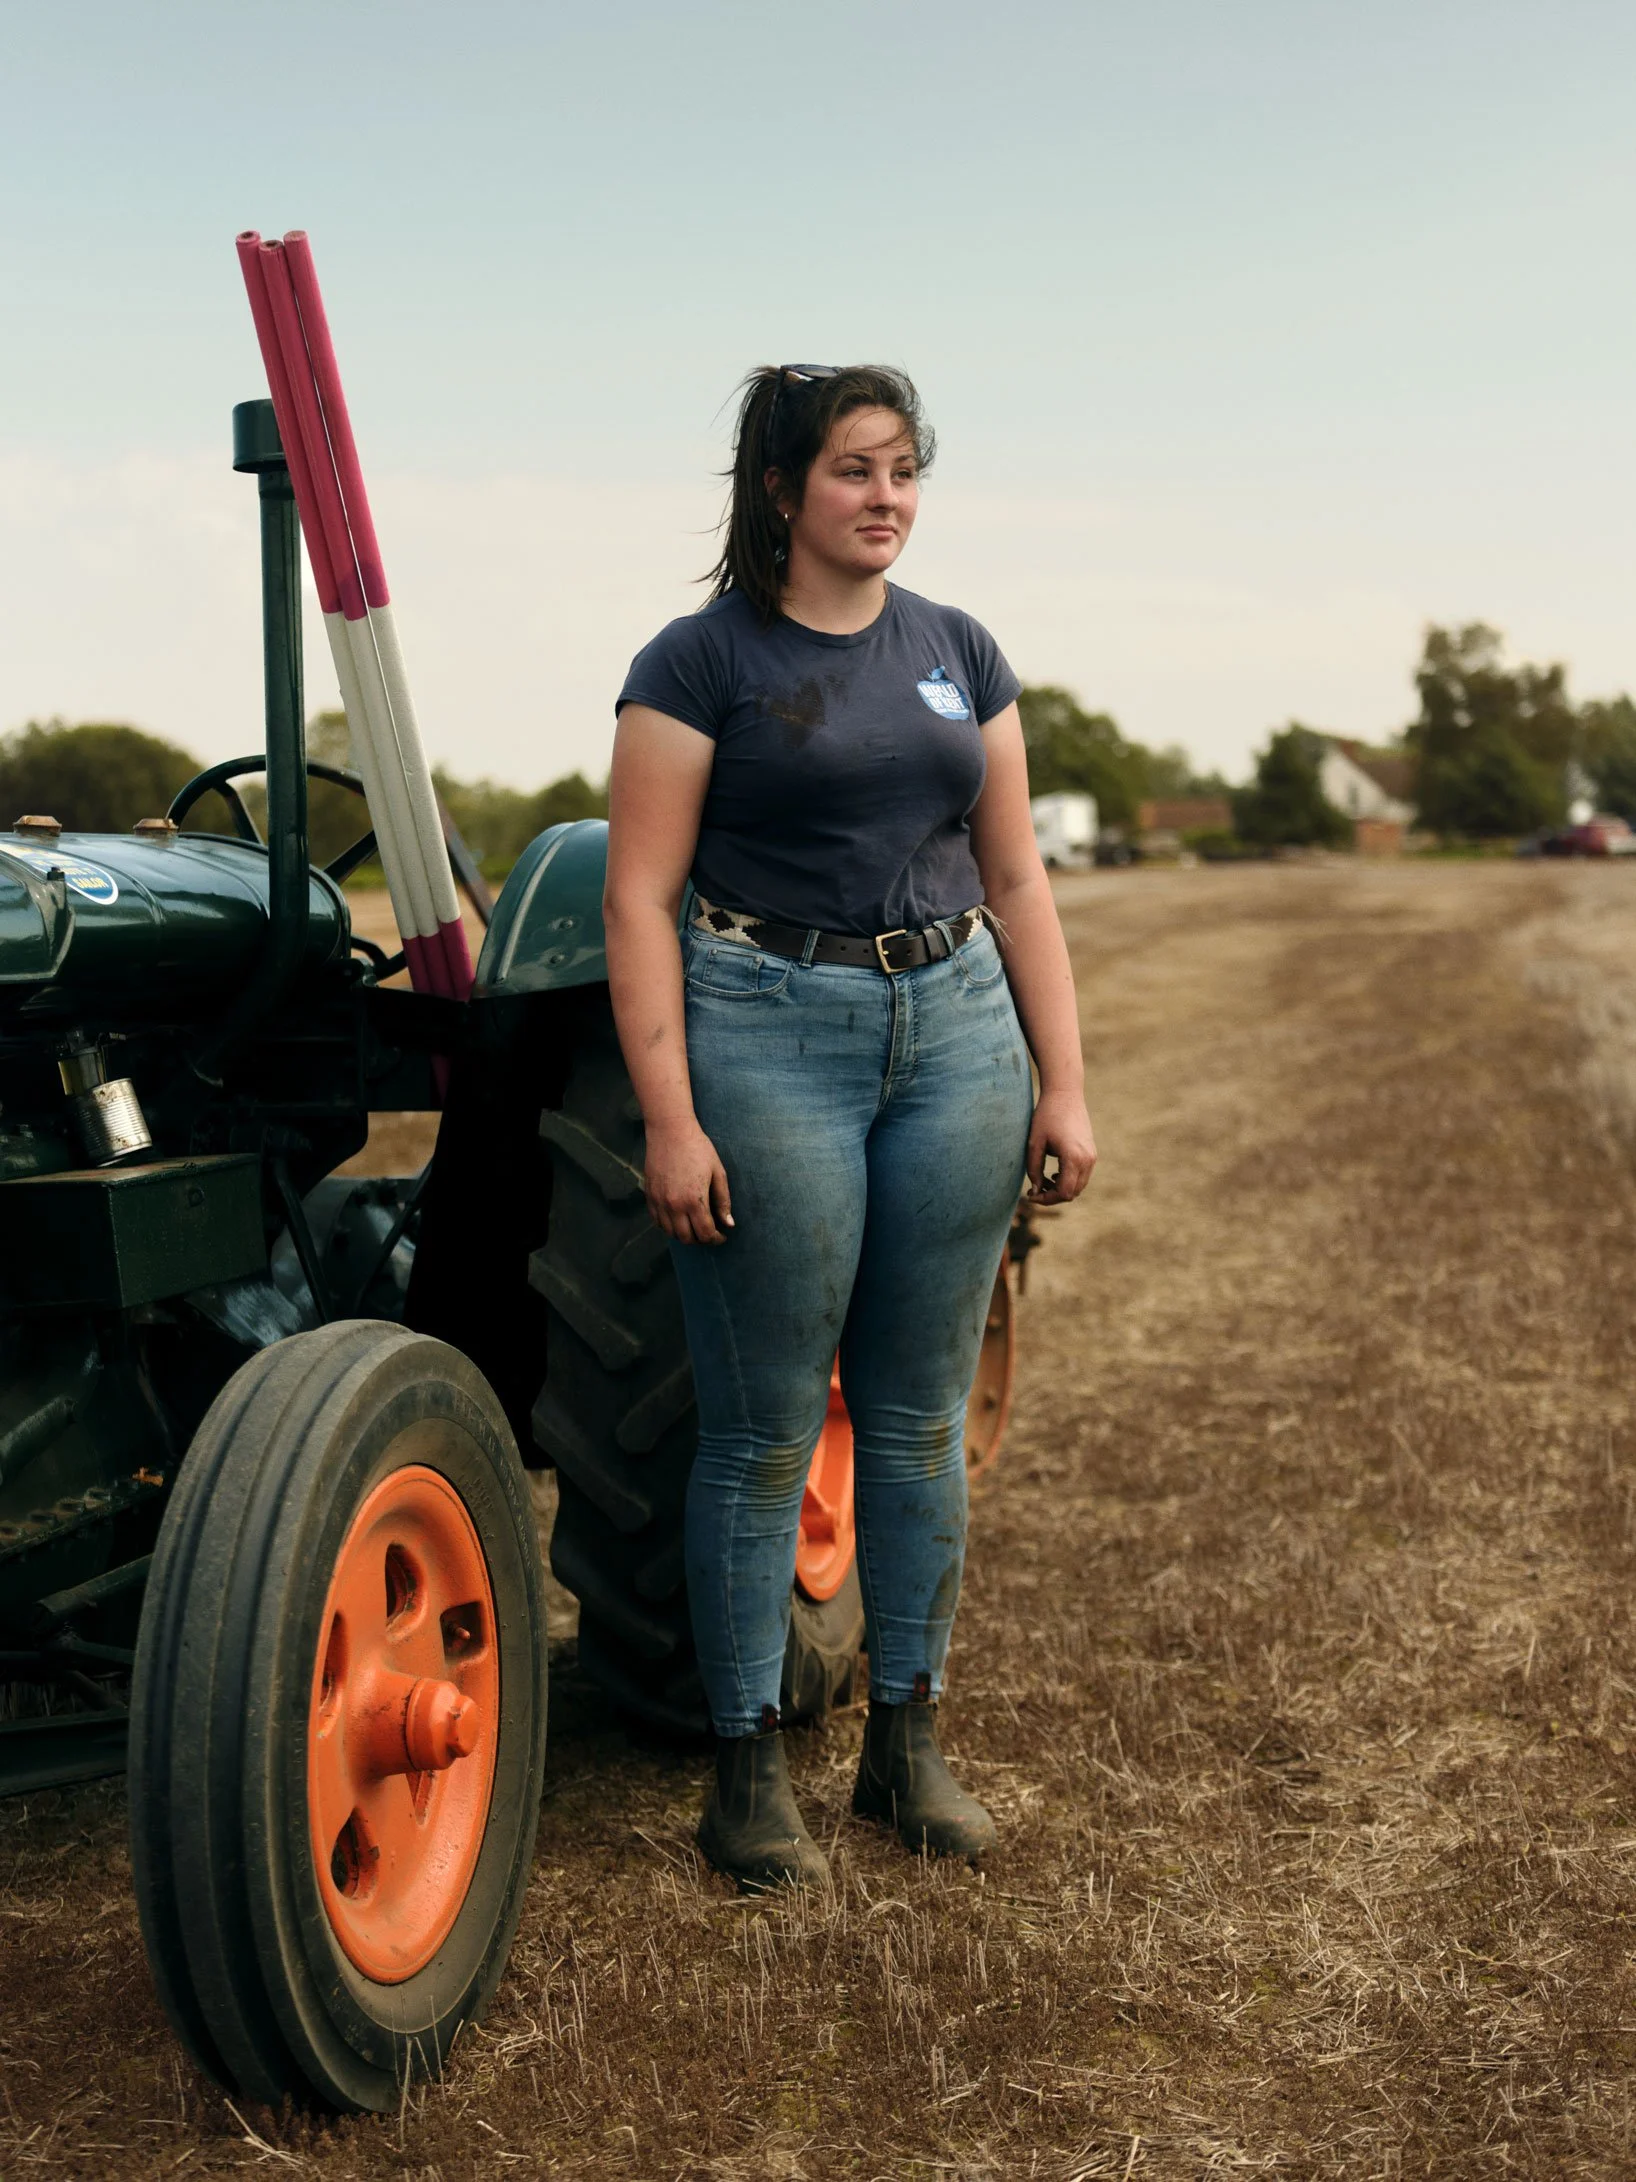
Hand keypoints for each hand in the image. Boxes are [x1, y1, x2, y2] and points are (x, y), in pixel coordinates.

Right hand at [643, 1116, 734, 1243]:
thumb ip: (723, 1201)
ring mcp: (659, 1201)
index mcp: (694, 1200)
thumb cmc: (698, 1148)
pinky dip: (669, 1226)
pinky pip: (657, 1221)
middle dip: (701, 1240)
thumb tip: (728, 1224)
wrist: (670, 1131)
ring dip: (684, 1234)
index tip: (722, 1236)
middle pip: (687, 1238)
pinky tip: (679, 1218)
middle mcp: (674, 1205)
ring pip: (671, 1233)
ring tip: (695, 1226)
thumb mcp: (718, 1172)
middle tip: (710, 1233)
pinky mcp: (649, 1196)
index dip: (716, 1239)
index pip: (705, 1233)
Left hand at [1025, 1086, 1096, 1204]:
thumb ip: (1034, 1169)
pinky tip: (1054, 1174)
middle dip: (1053, 1196)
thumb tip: (1035, 1191)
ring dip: (1061, 1189)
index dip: (1046, 1199)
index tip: (1031, 1194)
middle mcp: (1087, 1160)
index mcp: (1073, 1158)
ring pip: (1078, 1187)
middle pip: (1072, 1193)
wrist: (1065, 1094)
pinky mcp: (1092, 1153)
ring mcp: (1092, 1156)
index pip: (1063, 1193)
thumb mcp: (1034, 1143)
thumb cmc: (1046, 1116)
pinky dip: (1069, 1180)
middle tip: (1034, 1190)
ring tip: (1043, 1180)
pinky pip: (1082, 1176)